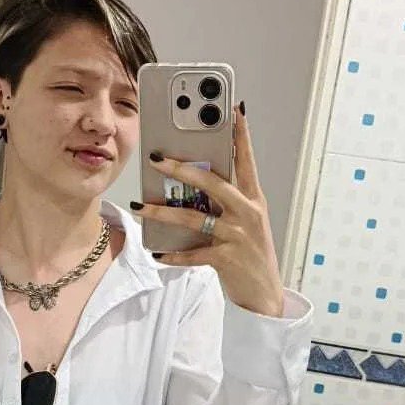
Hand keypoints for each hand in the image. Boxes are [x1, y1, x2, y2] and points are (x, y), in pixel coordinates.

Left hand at [134, 103, 284, 316]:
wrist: (266, 294)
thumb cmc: (251, 252)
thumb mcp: (247, 221)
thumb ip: (226, 200)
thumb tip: (192, 181)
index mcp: (253, 199)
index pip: (246, 160)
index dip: (240, 135)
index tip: (233, 110)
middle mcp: (248, 213)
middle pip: (213, 182)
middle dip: (182, 169)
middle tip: (157, 159)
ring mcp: (237, 235)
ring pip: (194, 217)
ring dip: (162, 211)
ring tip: (138, 206)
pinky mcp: (226, 258)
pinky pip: (193, 253)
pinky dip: (173, 254)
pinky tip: (157, 253)